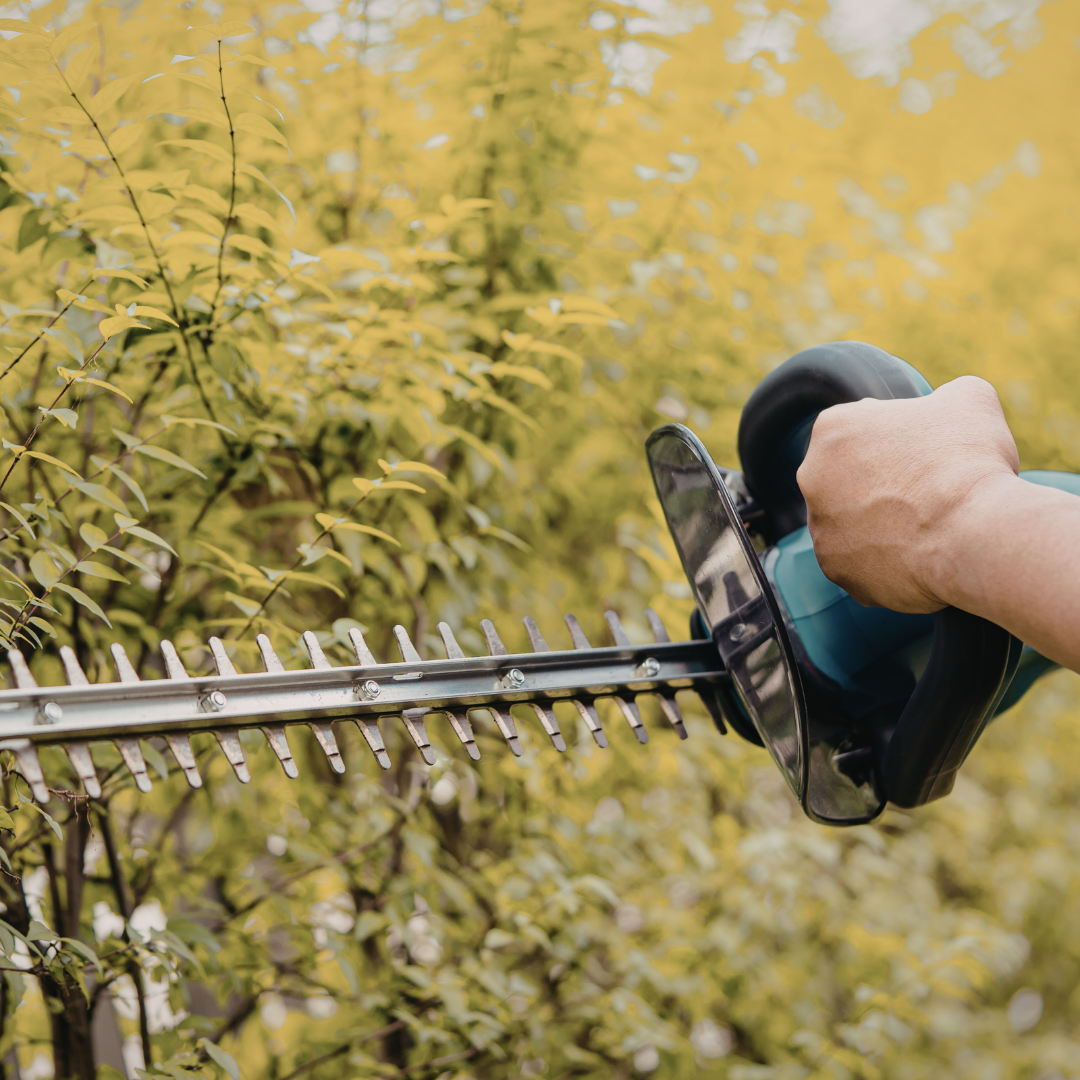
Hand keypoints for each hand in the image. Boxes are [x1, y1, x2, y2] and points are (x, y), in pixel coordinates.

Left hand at [796, 376, 1019, 611]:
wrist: (971, 534)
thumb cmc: (967, 462)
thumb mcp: (970, 400)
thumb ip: (945, 395)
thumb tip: (946, 406)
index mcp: (833, 428)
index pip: (860, 430)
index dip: (896, 442)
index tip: (922, 455)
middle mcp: (813, 477)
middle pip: (848, 478)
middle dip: (881, 484)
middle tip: (925, 492)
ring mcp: (819, 527)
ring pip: (850, 522)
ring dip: (879, 524)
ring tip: (926, 527)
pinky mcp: (833, 568)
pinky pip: (857, 562)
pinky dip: (882, 561)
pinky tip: (917, 555)